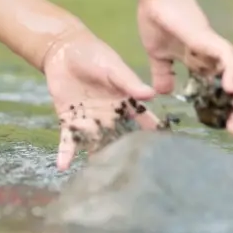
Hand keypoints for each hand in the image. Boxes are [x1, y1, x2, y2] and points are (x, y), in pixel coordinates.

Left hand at [43, 23, 160, 170]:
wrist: (63, 49)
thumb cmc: (93, 54)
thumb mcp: (112, 66)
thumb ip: (128, 82)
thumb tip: (151, 95)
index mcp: (124, 103)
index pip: (144, 122)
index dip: (155, 136)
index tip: (169, 155)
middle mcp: (109, 116)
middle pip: (120, 140)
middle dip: (126, 158)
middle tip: (135, 182)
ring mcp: (89, 120)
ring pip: (95, 144)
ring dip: (97, 161)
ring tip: (100, 182)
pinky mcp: (68, 120)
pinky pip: (68, 140)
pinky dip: (65, 153)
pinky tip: (62, 167)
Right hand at [137, 0, 232, 135]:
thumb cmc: (156, 20)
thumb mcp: (157, 54)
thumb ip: (162, 73)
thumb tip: (162, 93)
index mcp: (197, 61)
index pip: (213, 89)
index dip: (219, 107)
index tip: (221, 127)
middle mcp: (209, 57)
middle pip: (229, 85)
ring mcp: (212, 48)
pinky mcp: (209, 39)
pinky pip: (227, 58)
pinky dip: (231, 72)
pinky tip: (229, 88)